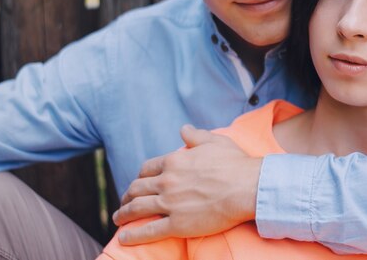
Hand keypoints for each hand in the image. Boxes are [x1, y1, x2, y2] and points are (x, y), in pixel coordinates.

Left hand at [112, 125, 262, 244]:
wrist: (248, 187)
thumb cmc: (235, 163)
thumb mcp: (215, 141)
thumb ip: (195, 135)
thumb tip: (183, 129)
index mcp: (174, 161)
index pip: (147, 169)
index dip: (140, 176)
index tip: (138, 182)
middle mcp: (167, 181)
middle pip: (137, 188)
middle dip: (127, 195)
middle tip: (124, 202)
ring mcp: (170, 204)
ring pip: (137, 209)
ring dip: (124, 214)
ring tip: (118, 218)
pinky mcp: (177, 224)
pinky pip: (149, 230)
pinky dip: (133, 235)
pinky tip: (124, 238)